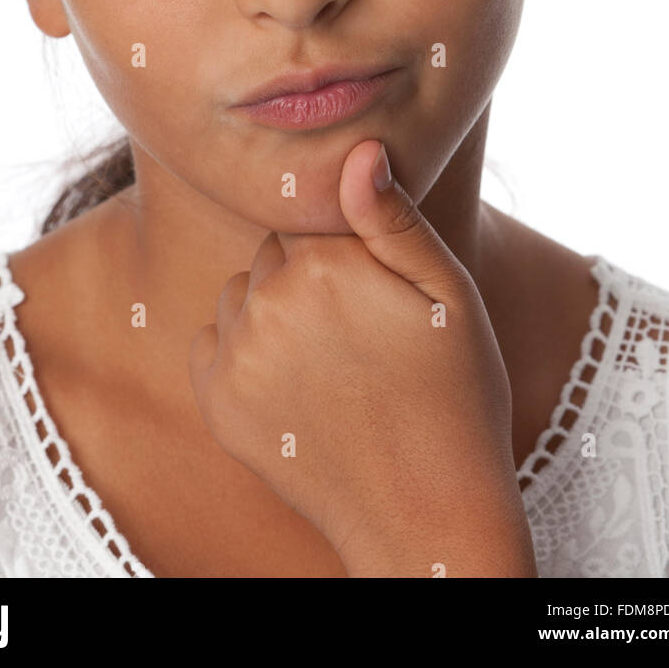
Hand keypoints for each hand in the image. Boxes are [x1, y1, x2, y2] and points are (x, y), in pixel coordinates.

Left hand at [188, 139, 536, 576]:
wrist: (426, 518)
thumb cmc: (454, 399)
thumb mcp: (448, 295)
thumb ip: (392, 218)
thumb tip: (358, 150)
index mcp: (326, 264)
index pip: (311, 210)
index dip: (346, 243)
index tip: (373, 285)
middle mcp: (269, 301)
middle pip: (276, 249)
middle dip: (310, 272)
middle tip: (362, 328)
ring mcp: (237, 355)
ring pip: (243, 291)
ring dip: (274, 308)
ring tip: (333, 359)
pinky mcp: (216, 402)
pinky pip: (214, 341)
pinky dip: (244, 351)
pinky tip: (295, 383)